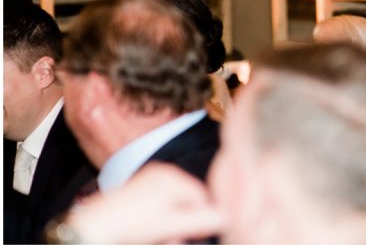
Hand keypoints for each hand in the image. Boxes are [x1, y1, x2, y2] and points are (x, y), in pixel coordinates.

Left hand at [66, 163, 223, 243]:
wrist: (90, 229)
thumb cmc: (129, 227)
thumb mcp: (169, 226)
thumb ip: (200, 220)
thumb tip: (227, 217)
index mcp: (173, 176)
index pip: (203, 196)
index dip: (205, 218)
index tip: (199, 237)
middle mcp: (162, 173)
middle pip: (188, 200)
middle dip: (186, 223)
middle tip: (177, 241)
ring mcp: (148, 180)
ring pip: (173, 204)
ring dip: (174, 224)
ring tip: (165, 239)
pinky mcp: (137, 190)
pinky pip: (159, 203)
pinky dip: (161, 219)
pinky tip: (153, 233)